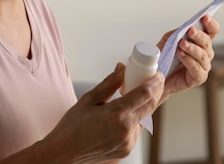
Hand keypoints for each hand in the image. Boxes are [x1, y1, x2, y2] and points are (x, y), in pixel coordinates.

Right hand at [44, 64, 163, 162]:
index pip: (144, 94)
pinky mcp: (126, 150)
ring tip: (138, 95)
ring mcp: (128, 142)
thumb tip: (122, 69)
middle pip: (150, 106)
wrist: (64, 154)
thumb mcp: (88, 99)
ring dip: (145, 106)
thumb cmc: (72, 127)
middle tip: (155, 81)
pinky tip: (127, 113)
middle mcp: (126, 130)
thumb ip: (109, 83)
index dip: (154, 82)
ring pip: (145, 119)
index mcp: (116, 114)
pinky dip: (136, 119)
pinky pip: (137, 130)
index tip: (158, 74)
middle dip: (155, 92)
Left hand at [156, 15, 218, 102]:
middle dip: (199, 35)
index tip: (205, 18)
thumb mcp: (169, 40)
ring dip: (192, 48)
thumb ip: (179, 32)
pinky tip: (181, 54)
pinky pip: (197, 68)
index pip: (212, 31)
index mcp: (200, 42)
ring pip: (203, 55)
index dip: (211, 24)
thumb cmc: (164, 56)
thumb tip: (187, 27)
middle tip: (190, 30)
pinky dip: (188, 60)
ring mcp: (203, 66)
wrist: (156, 74)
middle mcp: (205, 53)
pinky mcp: (198, 78)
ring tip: (181, 44)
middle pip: (208, 42)